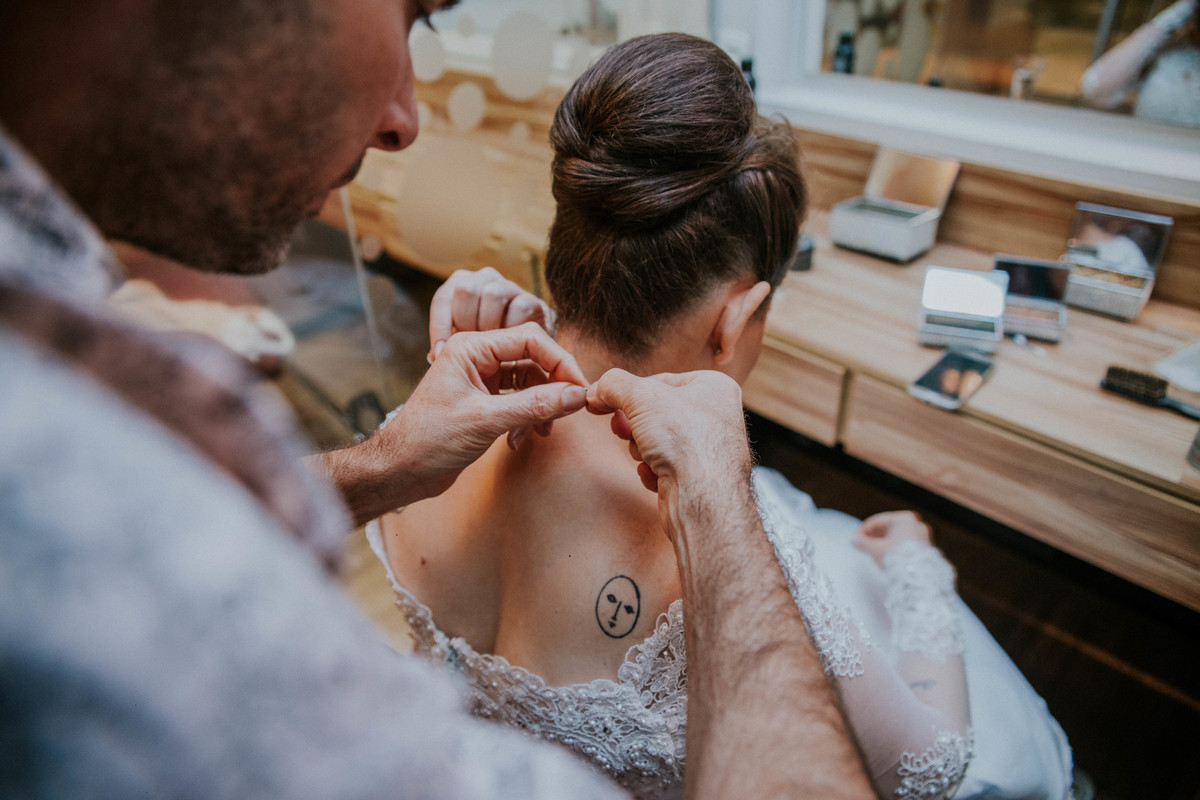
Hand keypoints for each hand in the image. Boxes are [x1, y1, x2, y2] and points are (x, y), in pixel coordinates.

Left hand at [323, 324, 586, 521]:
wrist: (399, 471)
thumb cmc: (428, 440)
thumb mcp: (486, 421)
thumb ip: (534, 405)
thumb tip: (575, 396)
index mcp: (470, 347)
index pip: (529, 339)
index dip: (559, 361)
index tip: (579, 387)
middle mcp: (476, 358)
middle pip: (532, 358)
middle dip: (553, 385)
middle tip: (570, 410)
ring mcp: (479, 380)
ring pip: (528, 381)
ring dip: (541, 405)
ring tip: (543, 431)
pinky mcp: (483, 402)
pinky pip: (518, 399)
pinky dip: (527, 417)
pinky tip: (522, 438)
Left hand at [428, 267, 554, 361]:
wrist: (530, 352)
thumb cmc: (488, 348)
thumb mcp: (461, 344)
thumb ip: (447, 346)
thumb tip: (435, 355)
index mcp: (462, 284)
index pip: (443, 298)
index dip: (439, 326)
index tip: (439, 354)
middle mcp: (485, 279)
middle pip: (466, 289)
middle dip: (466, 322)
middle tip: (471, 346)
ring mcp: (511, 287)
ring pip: (493, 294)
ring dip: (489, 325)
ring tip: (491, 345)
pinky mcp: (534, 301)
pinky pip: (519, 308)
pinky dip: (512, 330)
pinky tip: (511, 347)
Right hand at [585, 368, 753, 539]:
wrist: (702, 498)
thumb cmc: (685, 439)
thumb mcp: (640, 395)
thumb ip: (613, 384)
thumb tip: (596, 390)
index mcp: (713, 386)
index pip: (660, 380)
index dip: (628, 391)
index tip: (601, 401)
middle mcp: (715, 416)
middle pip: (656, 412)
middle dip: (634, 424)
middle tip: (622, 429)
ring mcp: (706, 449)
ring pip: (656, 440)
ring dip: (642, 448)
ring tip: (647, 454)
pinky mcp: (697, 478)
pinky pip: (663, 466)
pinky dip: (653, 470)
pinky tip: (656, 474)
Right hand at [852, 511, 932, 566]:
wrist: (916, 577)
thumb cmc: (897, 558)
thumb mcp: (874, 549)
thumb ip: (862, 543)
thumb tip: (854, 540)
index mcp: (904, 518)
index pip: (878, 521)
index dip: (863, 530)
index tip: (855, 538)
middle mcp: (916, 524)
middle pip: (889, 529)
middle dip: (875, 537)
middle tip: (863, 545)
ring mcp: (923, 537)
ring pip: (898, 538)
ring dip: (885, 543)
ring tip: (873, 552)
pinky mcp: (927, 550)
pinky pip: (906, 546)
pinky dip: (896, 549)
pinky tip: (887, 557)